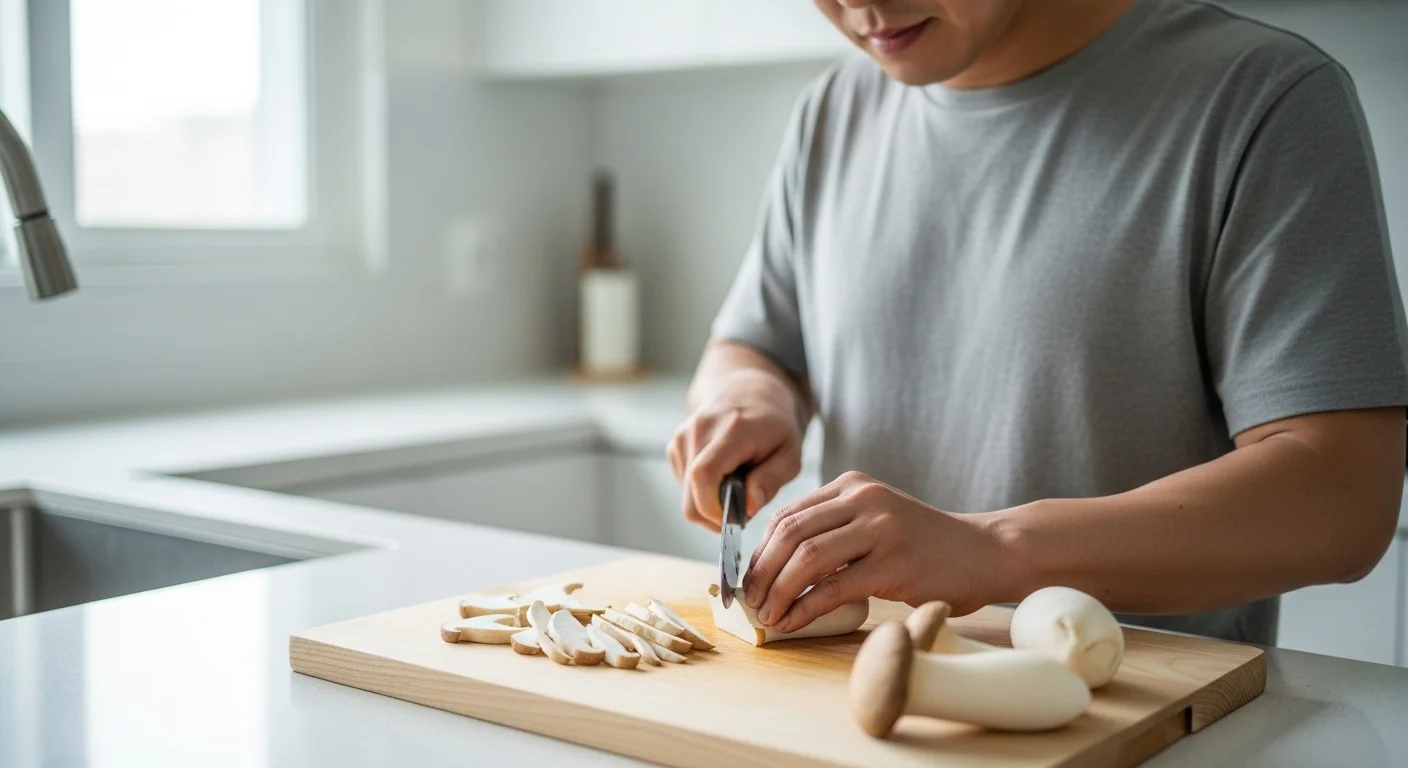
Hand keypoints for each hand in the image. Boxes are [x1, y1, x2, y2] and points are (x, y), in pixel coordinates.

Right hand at [667, 370, 804, 530]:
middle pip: (690, 496)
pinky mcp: (675, 444)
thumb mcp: (790, 454)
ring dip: (710, 502)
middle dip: (715, 515)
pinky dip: (701, 490)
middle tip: (742, 507)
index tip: (737, 519)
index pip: (704, 476)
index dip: (714, 509)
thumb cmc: (774, 425)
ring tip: (735, 485)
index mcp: (732, 430)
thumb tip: (747, 507)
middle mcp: (700, 430)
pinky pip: (683, 485)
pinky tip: (722, 475)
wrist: (748, 390)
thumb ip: (770, 480)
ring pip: (685, 495)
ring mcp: (683, 436)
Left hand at [742, 471, 1007, 631]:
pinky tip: (793, 623)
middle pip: (790, 533)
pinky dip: (805, 609)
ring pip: (806, 558)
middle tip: (749, 601)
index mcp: (853, 486)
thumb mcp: (877, 520)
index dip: (759, 550)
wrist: (986, 552)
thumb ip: (835, 529)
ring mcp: (881, 530)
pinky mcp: (894, 564)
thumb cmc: (926, 545)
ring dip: (778, 591)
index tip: (747, 579)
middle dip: (761, 571)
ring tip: (768, 615)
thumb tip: (776, 566)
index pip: (788, 515)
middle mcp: (864, 500)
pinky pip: (834, 589)